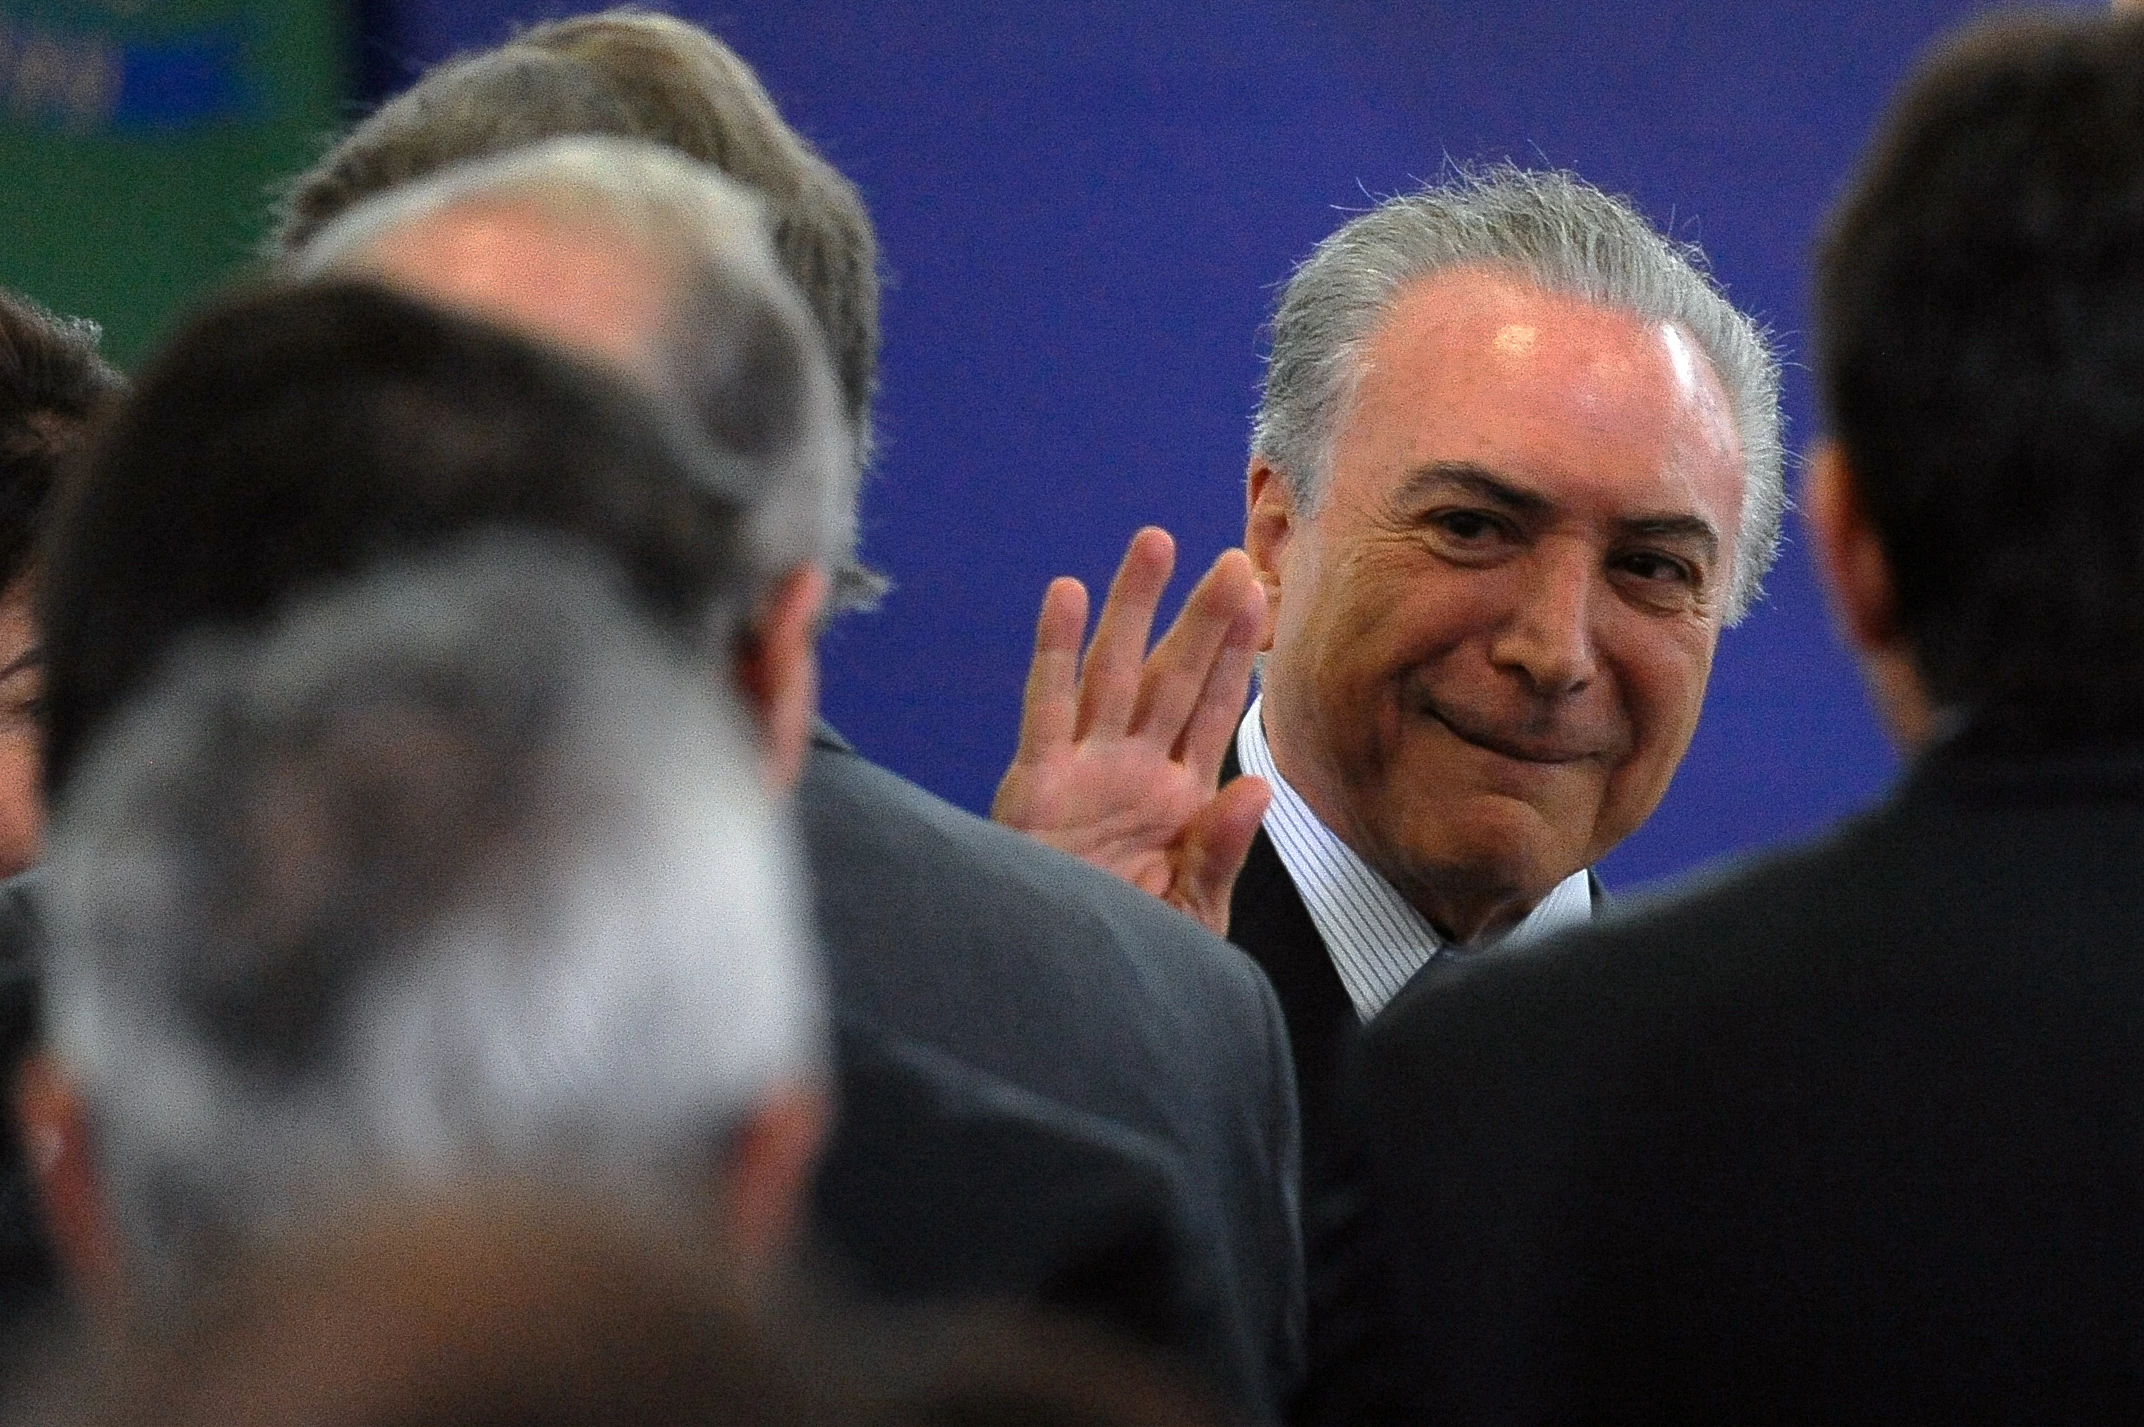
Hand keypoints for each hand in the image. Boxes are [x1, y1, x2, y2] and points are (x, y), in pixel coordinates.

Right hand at [994, 527, 1271, 936]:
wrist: (1065, 997)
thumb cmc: (1134, 957)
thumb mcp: (1193, 912)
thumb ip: (1221, 849)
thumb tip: (1259, 785)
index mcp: (1178, 798)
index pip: (1213, 710)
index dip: (1235, 653)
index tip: (1260, 595)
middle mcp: (1133, 771)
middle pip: (1173, 678)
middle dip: (1201, 619)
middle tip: (1233, 557)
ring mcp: (1084, 771)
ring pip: (1114, 673)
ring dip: (1133, 609)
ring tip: (1153, 544)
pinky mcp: (1036, 784)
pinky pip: (1047, 708)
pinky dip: (1054, 650)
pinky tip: (1067, 593)